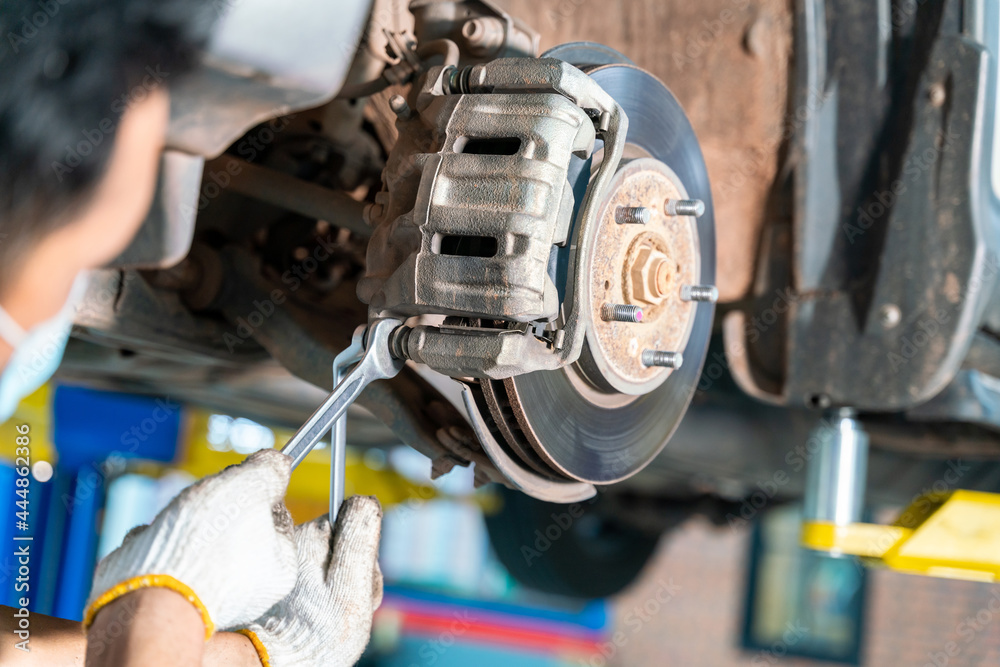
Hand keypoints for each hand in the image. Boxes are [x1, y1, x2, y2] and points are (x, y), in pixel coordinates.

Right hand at [85, 449, 298, 637]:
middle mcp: (248, 586)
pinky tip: (152, 545)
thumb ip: (270, 470)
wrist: (148, 593)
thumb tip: (277, 463)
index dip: (256, 489)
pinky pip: (165, 552)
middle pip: (234, 522)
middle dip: (213, 505)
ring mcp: (208, 592)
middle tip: (205, 503)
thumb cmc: (209, 542)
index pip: (275, 514)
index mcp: (278, 567)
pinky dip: (155, 542)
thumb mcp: (253, 487)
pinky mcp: (170, 592)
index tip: (240, 481)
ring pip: (196, 535)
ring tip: (175, 526)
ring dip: (180, 521)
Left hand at [237, 496, 383, 666]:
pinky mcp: (283, 581)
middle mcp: (295, 541)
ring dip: (340, 584)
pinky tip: (320, 616)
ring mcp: (288, 562)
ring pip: (329, 561)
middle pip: (342, 541)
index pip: (353, 521)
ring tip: (332, 612)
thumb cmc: (320, 628)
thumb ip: (360, 537)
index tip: (359, 578)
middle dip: (353, 568)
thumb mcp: (351, 583)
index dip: (364, 549)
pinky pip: (315, 578)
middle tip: (346, 600)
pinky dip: (324, 595)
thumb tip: (364, 499)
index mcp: (313, 534)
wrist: (277, 663)